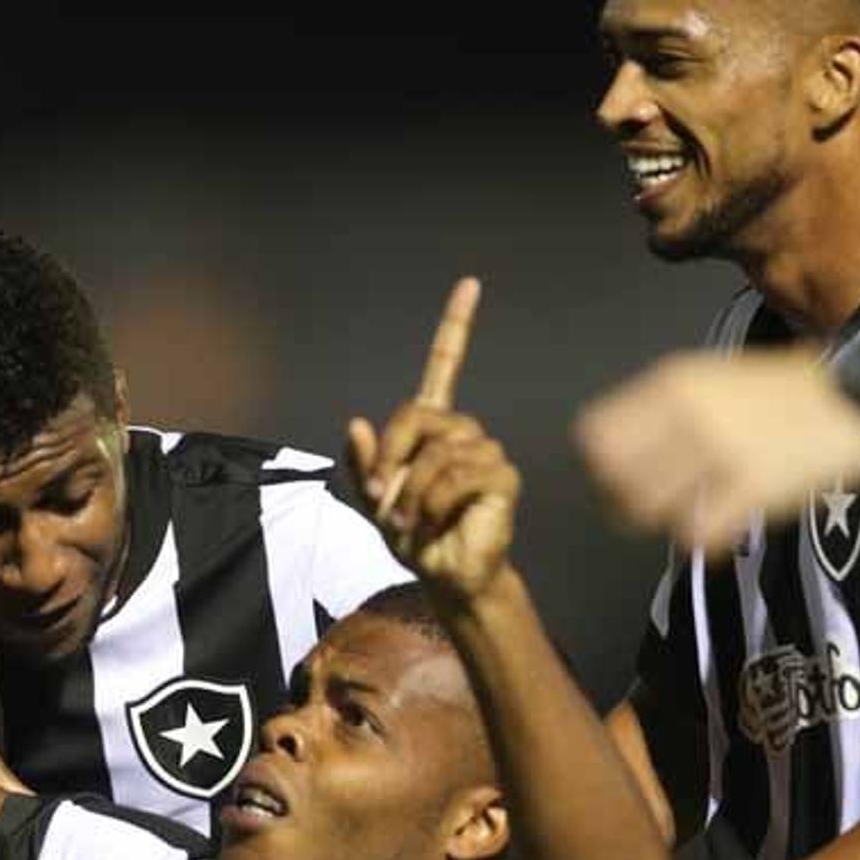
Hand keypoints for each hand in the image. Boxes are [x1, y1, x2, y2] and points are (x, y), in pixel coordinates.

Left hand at [346, 278, 519, 600]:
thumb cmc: (414, 537)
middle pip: (420, 415)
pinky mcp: (502, 479)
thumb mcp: (374, 501)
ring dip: (413, 492)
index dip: (457, 326)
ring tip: (411, 521)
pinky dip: (435, 503)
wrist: (443, 576)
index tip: (471, 283)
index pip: (445, 366)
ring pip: (438, 452)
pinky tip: (434, 522)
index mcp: (434, 427)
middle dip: (391, 458)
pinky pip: (459, 475)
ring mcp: (486, 453)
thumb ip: (362, 465)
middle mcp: (464, 432)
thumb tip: (357, 423)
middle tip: (384, 500)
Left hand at [574, 346, 859, 555]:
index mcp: (673, 385)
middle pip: (616, 482)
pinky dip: (701, 539)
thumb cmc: (779, 390)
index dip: (601, 465)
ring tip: (690, 512)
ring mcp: (719, 452)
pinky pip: (698, 533)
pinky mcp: (752, 487)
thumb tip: (614, 452)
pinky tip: (718, 528)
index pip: (596, 436)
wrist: (854, 395)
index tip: (618, 477)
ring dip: (664, 519)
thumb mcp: (710, 378)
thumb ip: (663, 410)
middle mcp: (688, 416)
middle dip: (625, 502)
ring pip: (651, 511)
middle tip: (652, 506)